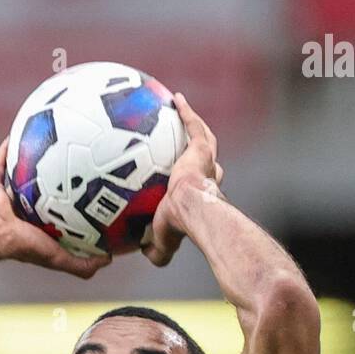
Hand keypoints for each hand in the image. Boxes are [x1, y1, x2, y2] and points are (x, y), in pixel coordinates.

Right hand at [0, 138, 110, 278]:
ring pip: (21, 177)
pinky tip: (18, 134)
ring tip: (46, 144)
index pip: (58, 217)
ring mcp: (8, 198)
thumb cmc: (25, 247)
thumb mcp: (60, 258)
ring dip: (30, 163)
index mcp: (38, 228)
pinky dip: (6, 151)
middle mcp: (23, 213)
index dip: (71, 207)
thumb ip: (83, 265)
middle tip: (71, 163)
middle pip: (41, 193)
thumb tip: (109, 258)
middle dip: (54, 181)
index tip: (89, 193)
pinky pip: (0, 164)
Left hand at [141, 93, 224, 267]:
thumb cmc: (178, 228)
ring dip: (195, 124)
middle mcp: (209, 175)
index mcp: (202, 194)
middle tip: (191, 145)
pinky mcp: (199, 148)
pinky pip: (192, 124)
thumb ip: (156, 250)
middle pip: (209, 158)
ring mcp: (205, 159)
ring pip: (204, 137)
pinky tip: (175, 98)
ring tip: (183, 111)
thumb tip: (144, 255)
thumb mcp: (163, 244)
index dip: (200, 179)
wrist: (190, 209)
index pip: (205, 184)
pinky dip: (186, 111)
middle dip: (203, 151)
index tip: (190, 178)